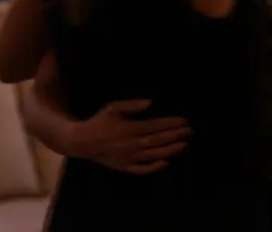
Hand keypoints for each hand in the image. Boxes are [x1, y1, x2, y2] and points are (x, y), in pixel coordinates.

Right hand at [66, 99, 190, 174]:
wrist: (81, 141)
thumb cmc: (99, 121)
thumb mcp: (113, 107)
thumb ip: (132, 105)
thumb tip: (151, 102)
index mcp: (128, 129)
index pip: (155, 126)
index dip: (171, 124)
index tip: (184, 121)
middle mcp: (130, 144)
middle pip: (157, 140)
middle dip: (175, 136)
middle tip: (190, 132)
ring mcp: (127, 158)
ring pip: (153, 155)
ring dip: (170, 150)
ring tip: (184, 145)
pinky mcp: (123, 167)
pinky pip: (141, 170)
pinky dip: (154, 168)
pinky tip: (166, 163)